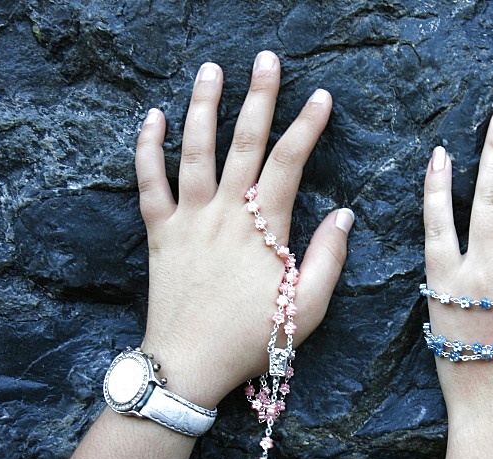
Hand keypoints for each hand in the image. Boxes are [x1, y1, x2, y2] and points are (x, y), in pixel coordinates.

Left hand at [135, 51, 351, 407]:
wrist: (190, 365)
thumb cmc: (252, 339)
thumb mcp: (308, 308)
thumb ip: (328, 258)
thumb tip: (344, 215)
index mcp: (263, 229)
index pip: (289, 163)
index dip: (307, 126)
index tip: (321, 98)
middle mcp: (223, 214)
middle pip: (244, 143)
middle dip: (260, 98)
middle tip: (267, 60)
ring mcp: (188, 220)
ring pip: (194, 151)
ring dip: (204, 106)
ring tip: (213, 70)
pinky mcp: (158, 234)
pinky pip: (148, 184)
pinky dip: (148, 149)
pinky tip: (152, 118)